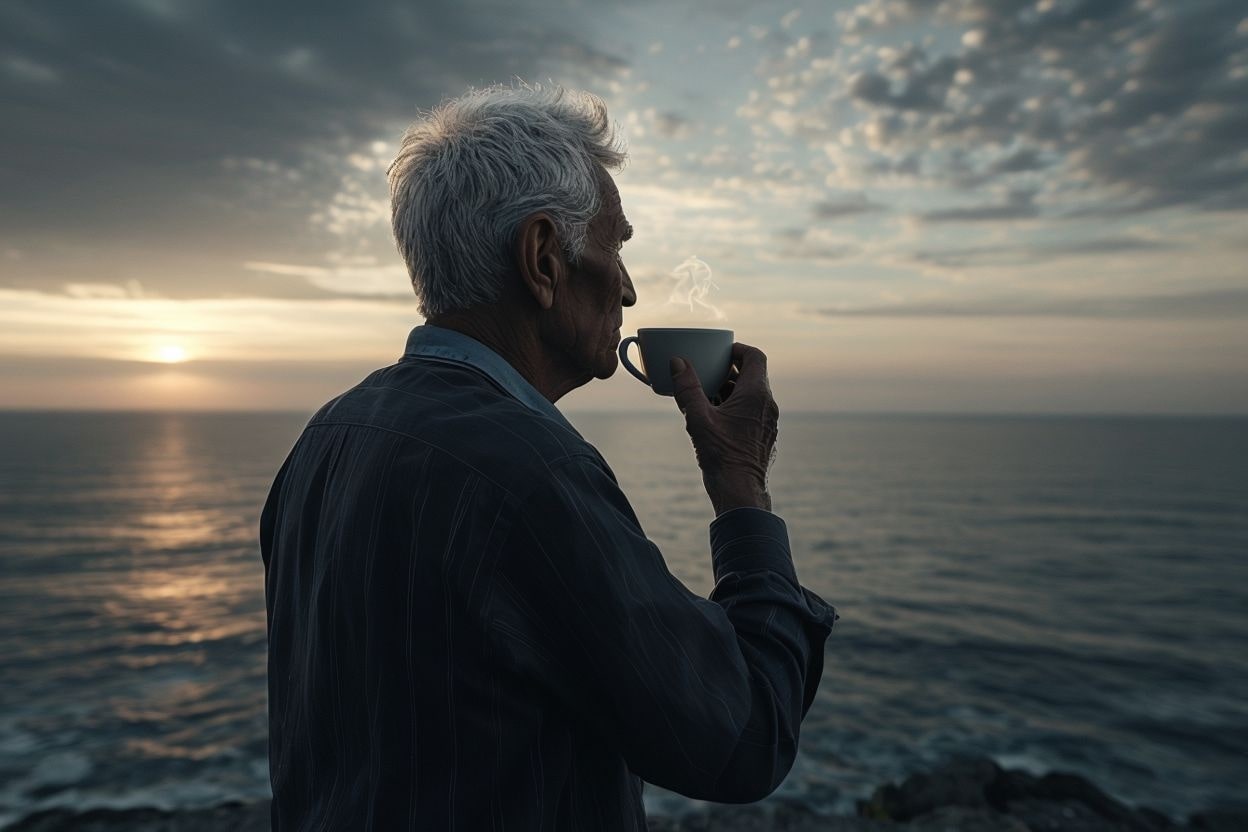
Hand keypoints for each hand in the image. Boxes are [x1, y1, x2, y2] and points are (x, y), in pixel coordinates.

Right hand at [670, 343, 778, 515]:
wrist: (741, 493)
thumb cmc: (722, 456)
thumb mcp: (698, 419)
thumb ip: (688, 388)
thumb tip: (677, 362)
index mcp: (756, 395)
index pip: (754, 356)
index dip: (737, 349)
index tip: (719, 352)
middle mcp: (768, 405)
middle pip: (752, 375)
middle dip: (728, 371)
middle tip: (706, 372)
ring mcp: (768, 423)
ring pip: (751, 395)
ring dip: (730, 391)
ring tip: (705, 396)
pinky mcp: (764, 437)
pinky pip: (752, 412)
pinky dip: (736, 408)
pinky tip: (715, 420)